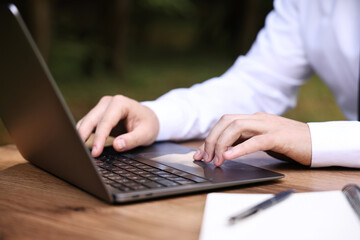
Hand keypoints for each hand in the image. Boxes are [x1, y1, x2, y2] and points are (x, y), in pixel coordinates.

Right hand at [76, 95, 158, 156]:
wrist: (149, 119)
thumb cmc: (148, 125)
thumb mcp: (145, 134)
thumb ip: (132, 140)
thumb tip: (118, 145)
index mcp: (120, 103)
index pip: (106, 121)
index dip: (99, 137)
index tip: (95, 152)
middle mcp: (108, 103)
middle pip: (91, 120)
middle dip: (83, 136)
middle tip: (80, 153)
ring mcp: (101, 108)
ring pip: (85, 121)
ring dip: (80, 136)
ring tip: (76, 151)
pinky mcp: (97, 115)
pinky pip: (86, 125)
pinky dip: (82, 135)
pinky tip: (79, 146)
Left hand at [193, 112, 310, 166]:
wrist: (317, 143)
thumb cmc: (289, 144)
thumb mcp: (262, 140)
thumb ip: (244, 140)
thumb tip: (223, 150)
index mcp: (253, 119)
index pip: (225, 122)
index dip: (209, 136)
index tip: (200, 153)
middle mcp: (258, 119)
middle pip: (226, 121)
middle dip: (211, 139)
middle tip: (204, 158)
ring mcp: (268, 126)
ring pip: (237, 127)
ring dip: (221, 144)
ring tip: (215, 160)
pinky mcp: (278, 138)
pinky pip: (255, 141)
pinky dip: (239, 149)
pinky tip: (228, 157)